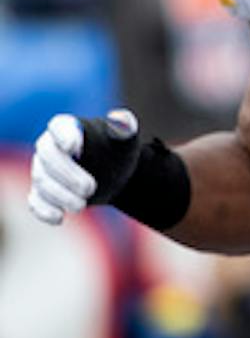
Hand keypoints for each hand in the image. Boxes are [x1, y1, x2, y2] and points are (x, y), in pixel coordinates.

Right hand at [28, 109, 139, 223]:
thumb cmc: (117, 150)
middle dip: (66, 174)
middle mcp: (49, 147)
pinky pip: (35, 201)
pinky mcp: (42, 192)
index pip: (59, 126)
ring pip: (42, 181)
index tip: (72, 147)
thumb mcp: (125, 138)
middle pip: (48, 157)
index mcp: (68, 127)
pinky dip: (44, 210)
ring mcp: (42, 170)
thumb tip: (121, 119)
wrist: (114, 174)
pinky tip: (59, 218)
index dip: (63, 135)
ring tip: (81, 206)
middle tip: (90, 188)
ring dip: (60, 195)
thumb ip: (124, 126)